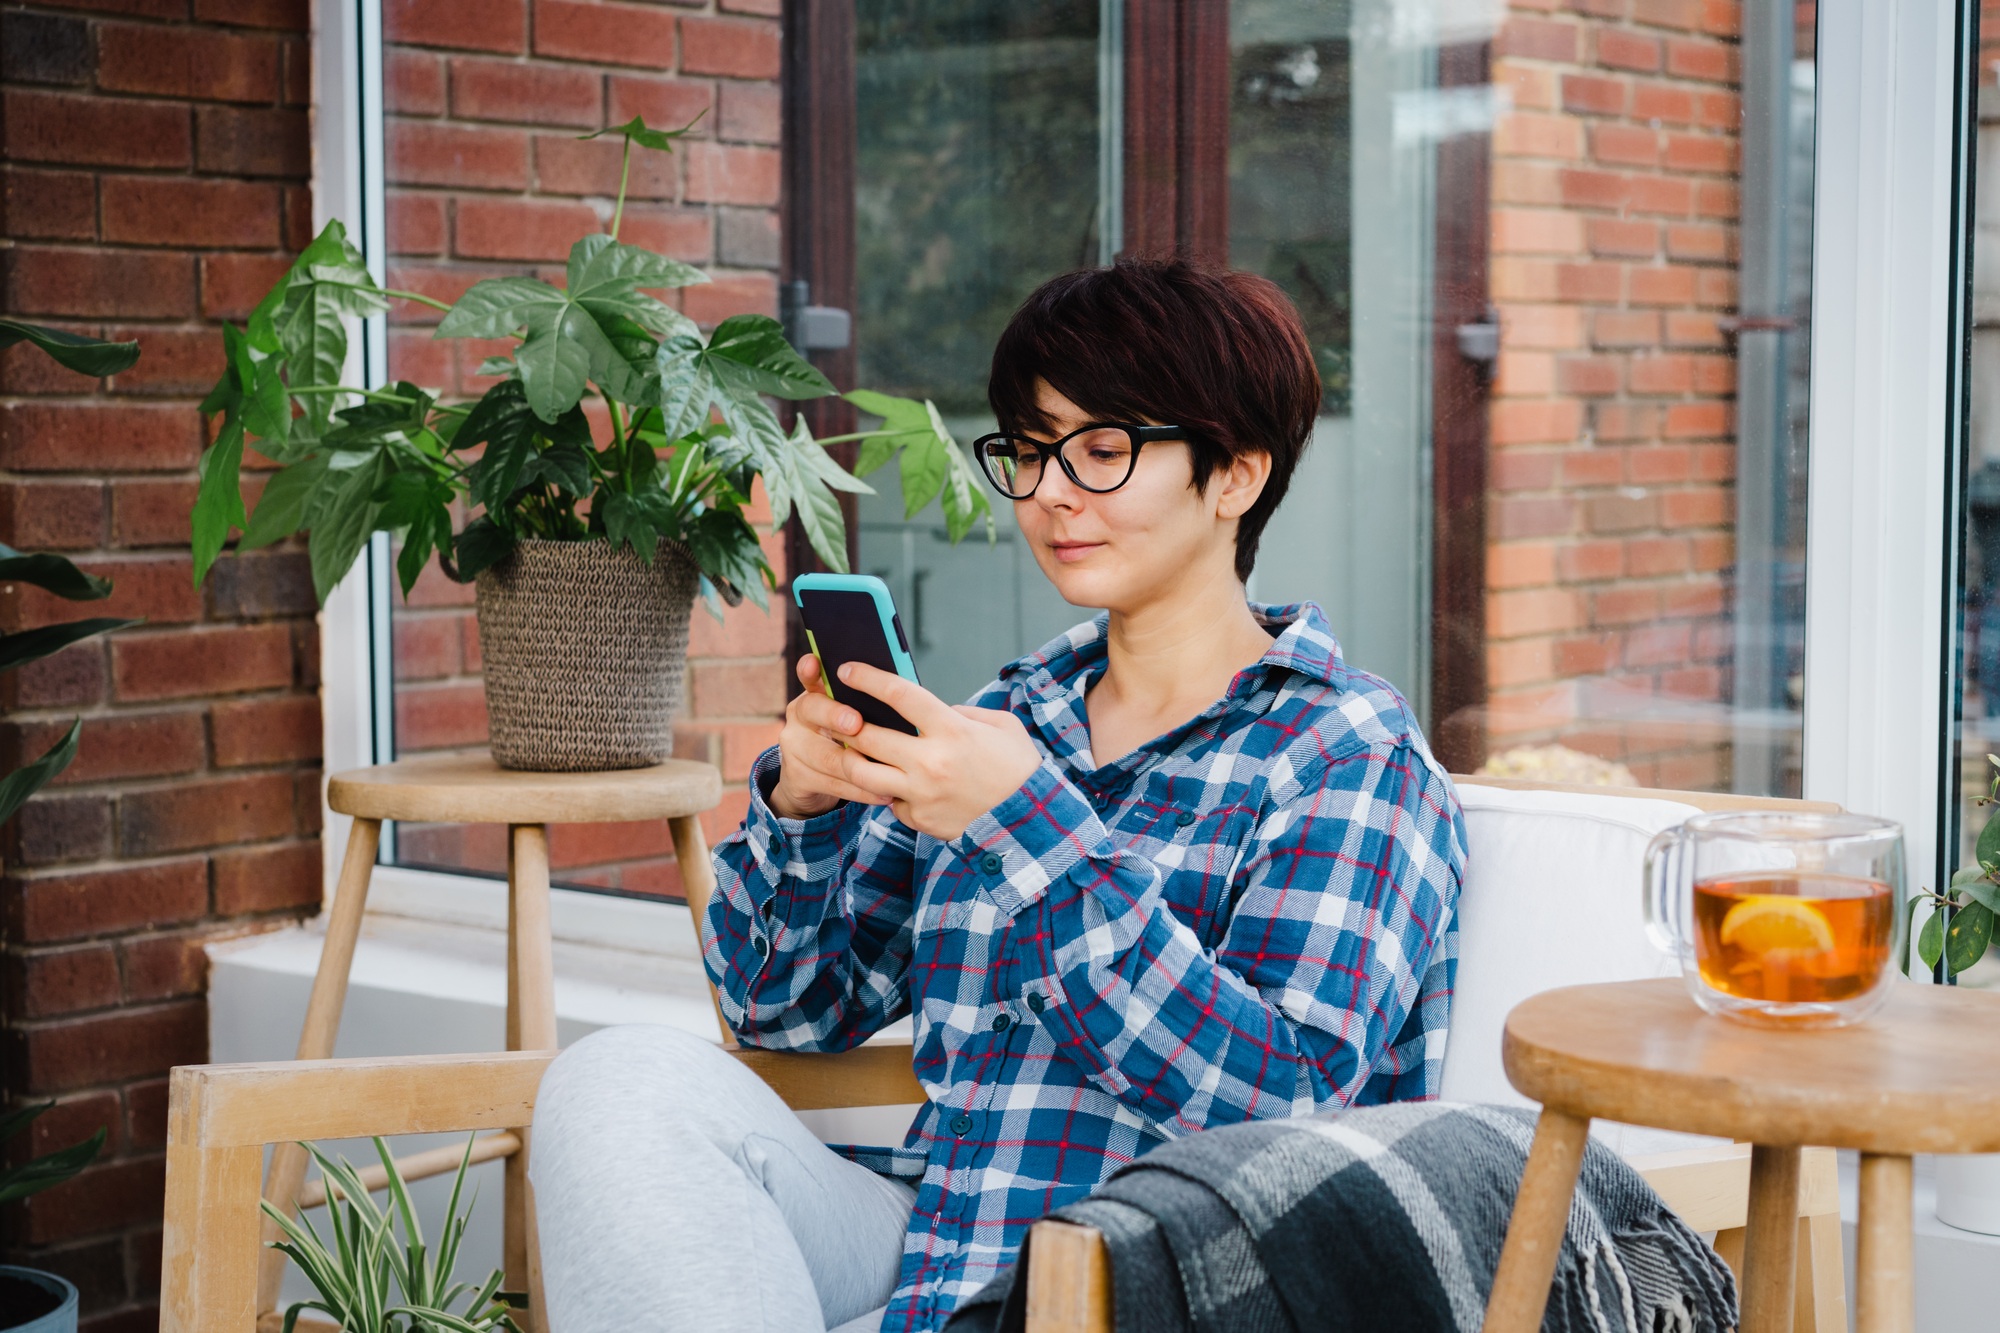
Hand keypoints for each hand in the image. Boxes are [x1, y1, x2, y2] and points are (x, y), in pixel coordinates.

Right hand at [768, 655, 894, 818]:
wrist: (816, 782)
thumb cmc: (850, 741)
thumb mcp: (855, 718)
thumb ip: (868, 705)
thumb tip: (904, 691)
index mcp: (815, 694)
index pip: (809, 675)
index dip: (809, 669)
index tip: (814, 662)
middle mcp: (798, 716)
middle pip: (813, 710)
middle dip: (836, 716)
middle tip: (856, 723)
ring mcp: (793, 747)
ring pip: (826, 754)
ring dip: (860, 763)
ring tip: (889, 767)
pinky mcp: (796, 776)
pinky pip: (832, 783)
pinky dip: (861, 789)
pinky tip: (884, 792)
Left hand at [823, 662, 1043, 840]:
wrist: (1029, 821)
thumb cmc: (1017, 768)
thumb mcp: (1001, 726)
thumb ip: (964, 713)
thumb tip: (933, 711)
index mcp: (953, 730)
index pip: (900, 695)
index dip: (868, 679)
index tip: (848, 669)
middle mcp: (931, 762)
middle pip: (867, 736)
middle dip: (844, 722)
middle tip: (836, 715)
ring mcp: (922, 793)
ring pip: (862, 772)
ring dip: (851, 758)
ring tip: (851, 750)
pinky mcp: (919, 819)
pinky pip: (889, 801)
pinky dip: (888, 790)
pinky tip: (894, 783)